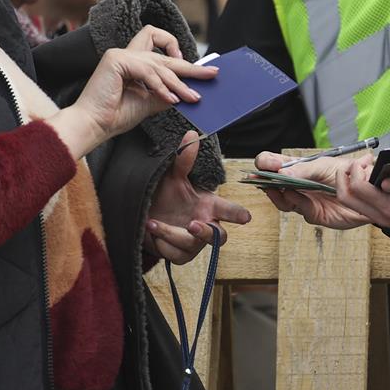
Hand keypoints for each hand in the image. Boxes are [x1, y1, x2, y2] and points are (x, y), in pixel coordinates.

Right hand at [52, 27, 213, 157]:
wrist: (94, 126)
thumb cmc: (114, 116)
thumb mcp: (148, 103)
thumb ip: (165, 93)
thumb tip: (188, 91)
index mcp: (132, 62)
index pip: (160, 52)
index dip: (180, 57)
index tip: (196, 70)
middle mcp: (126, 55)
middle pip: (165, 55)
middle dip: (190, 67)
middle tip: (211, 74)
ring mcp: (120, 55)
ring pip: (159, 64)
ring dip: (178, 82)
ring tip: (192, 97)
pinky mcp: (116, 59)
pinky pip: (147, 71)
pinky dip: (161, 86)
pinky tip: (171, 98)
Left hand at [146, 131, 249, 262]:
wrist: (143, 213)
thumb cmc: (165, 194)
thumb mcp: (172, 176)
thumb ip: (184, 159)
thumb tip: (191, 134)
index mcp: (209, 205)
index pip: (230, 211)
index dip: (238, 215)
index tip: (246, 218)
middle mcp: (205, 225)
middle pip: (221, 237)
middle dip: (207, 233)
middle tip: (193, 224)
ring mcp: (194, 243)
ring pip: (192, 245)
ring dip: (171, 233)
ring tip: (153, 222)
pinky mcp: (180, 255)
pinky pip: (176, 255)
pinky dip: (162, 243)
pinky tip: (152, 231)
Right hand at [251, 151, 372, 229]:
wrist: (368, 190)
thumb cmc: (348, 173)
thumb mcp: (324, 165)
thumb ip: (302, 169)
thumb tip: (280, 172)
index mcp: (298, 168)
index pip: (274, 163)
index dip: (266, 162)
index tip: (264, 163)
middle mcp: (297, 184)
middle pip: (272, 183)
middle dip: (263, 179)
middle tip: (258, 177)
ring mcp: (303, 199)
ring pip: (282, 199)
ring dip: (276, 192)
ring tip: (273, 186)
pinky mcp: (313, 214)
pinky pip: (299, 208)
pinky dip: (294, 201)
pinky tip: (292, 194)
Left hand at [332, 155, 389, 236]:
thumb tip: (384, 181)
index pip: (358, 189)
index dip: (356, 170)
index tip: (367, 158)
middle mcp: (382, 217)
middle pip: (346, 198)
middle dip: (345, 176)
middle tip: (359, 161)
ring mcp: (383, 219)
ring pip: (352, 203)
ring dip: (351, 182)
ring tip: (365, 166)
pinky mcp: (387, 217)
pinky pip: (363, 205)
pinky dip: (359, 190)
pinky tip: (373, 177)